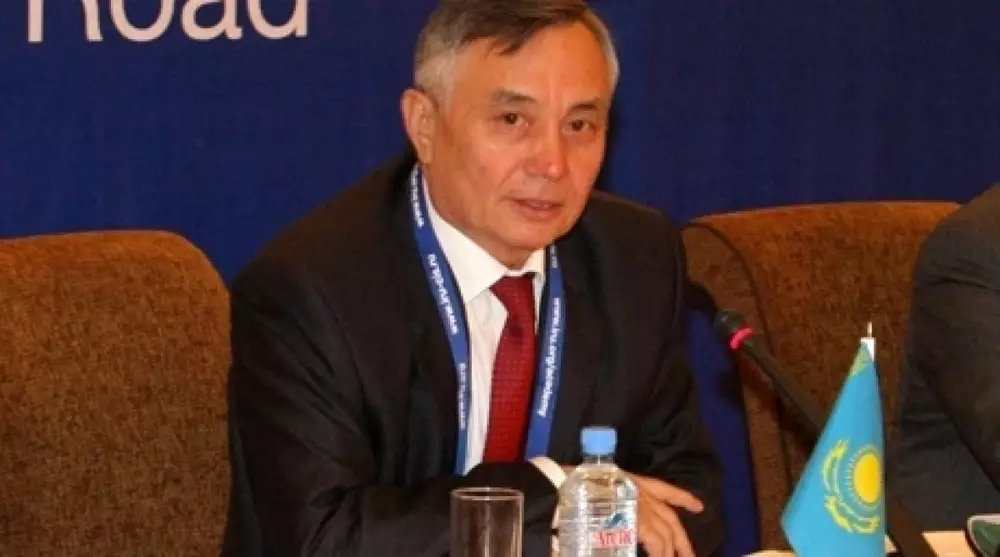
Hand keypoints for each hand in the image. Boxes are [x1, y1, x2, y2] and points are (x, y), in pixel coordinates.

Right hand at [558, 467, 702, 556]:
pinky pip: (657, 544)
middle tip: (691, 556)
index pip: (666, 490)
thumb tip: (618, 518)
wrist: (572, 486)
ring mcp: (644, 509)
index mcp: (637, 483)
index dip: (683, 498)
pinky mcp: (640, 522)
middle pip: (672, 521)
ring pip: (667, 536)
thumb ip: (615, 503)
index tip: (699, 506)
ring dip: (671, 553)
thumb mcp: (602, 490)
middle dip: (682, 541)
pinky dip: (660, 553)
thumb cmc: (581, 485)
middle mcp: (644, 495)